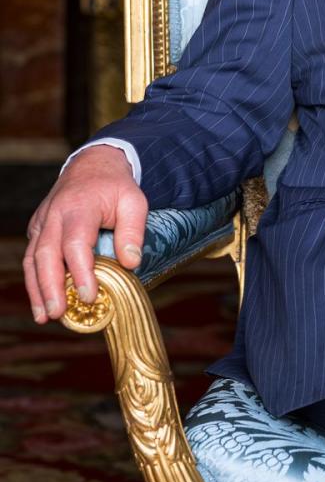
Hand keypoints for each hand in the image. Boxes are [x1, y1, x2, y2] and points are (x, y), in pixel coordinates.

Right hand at [23, 145, 146, 323]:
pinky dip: (34, 280)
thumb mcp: (134, 200)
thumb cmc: (115, 186)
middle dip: (50, 287)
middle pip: (47, 254)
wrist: (93, 165)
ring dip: (37, 289)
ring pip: (33, 258)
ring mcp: (43, 221)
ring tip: (45, 316)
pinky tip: (41, 301)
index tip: (89, 295)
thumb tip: (131, 263)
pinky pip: (31, 256)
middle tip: (57, 313)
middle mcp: (55, 214)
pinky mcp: (38, 228)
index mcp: (80, 206)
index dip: (80, 271)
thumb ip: (133, 230)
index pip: (75, 243)